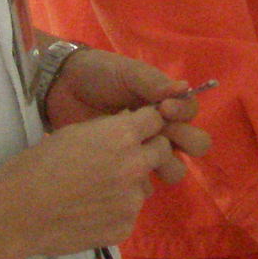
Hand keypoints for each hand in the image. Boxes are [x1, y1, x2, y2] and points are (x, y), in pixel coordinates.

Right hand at [0, 105, 176, 257]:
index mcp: (122, 136)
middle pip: (161, 150)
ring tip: (94, 191)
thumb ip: (109, 130)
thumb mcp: (74, 133)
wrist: (17, 213)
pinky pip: (129, 213)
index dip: (145, 123)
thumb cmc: (37, 166)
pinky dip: (115, 211)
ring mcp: (132, 200)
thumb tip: (129, 129)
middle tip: (120, 158)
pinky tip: (89, 212)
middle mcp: (135, 166)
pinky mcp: (125, 227)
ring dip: (129, 184)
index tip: (135, 129)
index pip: (156, 120)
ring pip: (144, 185)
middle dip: (147, 150)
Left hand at [42, 46, 211, 169]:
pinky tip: (125, 170)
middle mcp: (161, 129)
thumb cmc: (99, 75)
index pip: (191, 113)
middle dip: (186, 142)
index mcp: (166, 104)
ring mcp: (143, 151)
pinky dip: (142, 182)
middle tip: (161, 135)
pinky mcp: (124, 169)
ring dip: (168, 165)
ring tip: (145, 156)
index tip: (164, 108)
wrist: (62, 90)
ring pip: (174, 169)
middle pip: (194, 144)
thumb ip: (153, 82)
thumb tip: (183, 88)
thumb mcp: (127, 73)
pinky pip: (145, 185)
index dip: (183, 113)